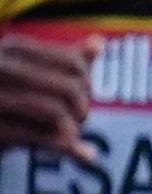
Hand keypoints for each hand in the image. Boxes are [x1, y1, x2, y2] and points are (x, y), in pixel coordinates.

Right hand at [0, 35, 84, 160]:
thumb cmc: (10, 104)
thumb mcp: (36, 77)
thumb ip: (66, 62)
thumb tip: (99, 42)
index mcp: (14, 49)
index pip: (74, 63)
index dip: (86, 84)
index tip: (80, 99)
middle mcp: (0, 68)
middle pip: (70, 87)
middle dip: (82, 109)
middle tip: (78, 122)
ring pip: (56, 111)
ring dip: (73, 129)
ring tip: (70, 136)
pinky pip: (42, 138)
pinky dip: (65, 147)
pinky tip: (76, 151)